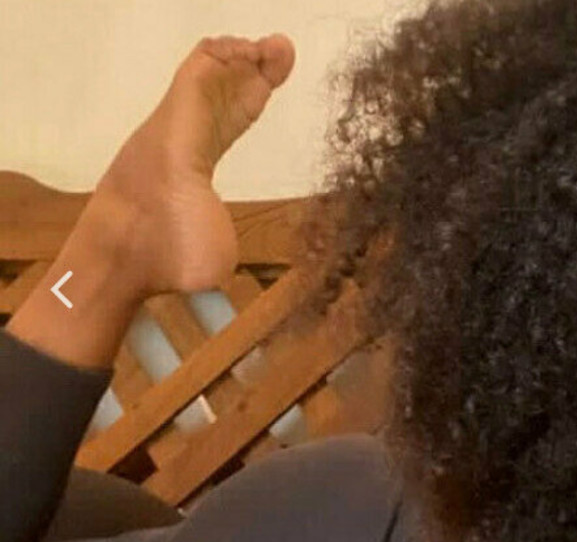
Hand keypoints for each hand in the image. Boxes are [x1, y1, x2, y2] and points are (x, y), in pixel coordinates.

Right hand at [94, 33, 295, 297]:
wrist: (139, 251)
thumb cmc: (170, 260)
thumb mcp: (216, 260)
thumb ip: (231, 261)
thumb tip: (238, 308)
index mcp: (197, 162)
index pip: (227, 119)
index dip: (251, 97)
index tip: (275, 84)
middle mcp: (188, 134)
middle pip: (225, 88)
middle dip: (258, 68)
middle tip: (285, 50)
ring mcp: (180, 119)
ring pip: (213, 71)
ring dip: (247, 54)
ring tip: (277, 45)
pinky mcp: (176, 108)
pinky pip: (200, 66)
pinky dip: (226, 53)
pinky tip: (253, 51)